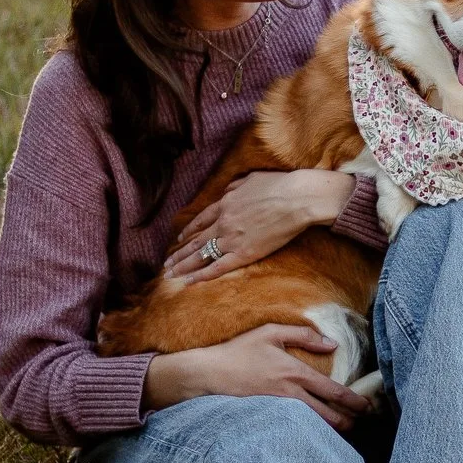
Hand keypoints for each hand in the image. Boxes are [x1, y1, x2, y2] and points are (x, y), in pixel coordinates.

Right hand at [141, 321, 371, 430]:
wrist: (207, 375)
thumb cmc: (238, 351)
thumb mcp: (270, 332)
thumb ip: (303, 335)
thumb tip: (331, 344)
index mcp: (295, 373)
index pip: (333, 391)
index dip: (354, 402)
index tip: (367, 406)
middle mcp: (290, 395)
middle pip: (329, 416)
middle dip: (349, 422)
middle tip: (361, 423)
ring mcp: (278, 411)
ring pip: (314, 427)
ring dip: (332, 431)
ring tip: (344, 431)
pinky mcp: (267, 420)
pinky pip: (295, 430)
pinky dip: (310, 434)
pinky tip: (316, 436)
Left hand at [164, 170, 355, 283]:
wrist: (296, 199)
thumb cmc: (279, 186)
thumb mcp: (250, 179)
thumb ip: (234, 188)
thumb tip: (226, 192)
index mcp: (225, 203)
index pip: (201, 221)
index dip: (188, 232)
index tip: (179, 240)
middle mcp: (223, 222)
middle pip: (196, 241)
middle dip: (179, 254)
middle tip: (166, 264)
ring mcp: (231, 239)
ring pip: (201, 255)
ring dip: (183, 266)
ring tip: (170, 275)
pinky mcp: (244, 254)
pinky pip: (218, 268)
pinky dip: (201, 276)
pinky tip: (188, 282)